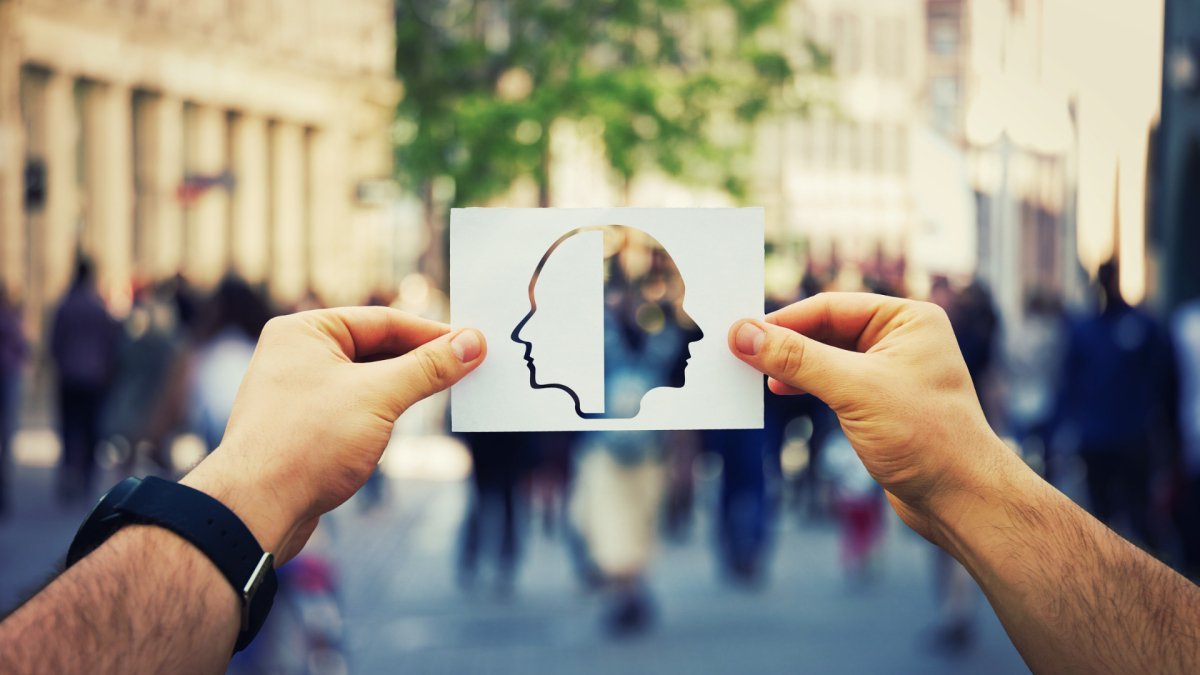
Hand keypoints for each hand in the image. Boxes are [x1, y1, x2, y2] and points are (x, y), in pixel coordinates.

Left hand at [182, 307, 485, 562]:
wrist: (254, 510)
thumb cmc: (307, 443)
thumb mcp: (379, 396)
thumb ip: (429, 367)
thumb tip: (472, 343)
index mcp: (304, 331)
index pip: (383, 321)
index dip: (432, 333)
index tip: (472, 343)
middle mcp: (296, 356)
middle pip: (375, 348)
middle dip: (421, 361)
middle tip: (468, 368)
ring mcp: (297, 393)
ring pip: (366, 381)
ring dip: (404, 388)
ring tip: (446, 394)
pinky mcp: (302, 428)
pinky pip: (354, 408)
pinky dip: (384, 412)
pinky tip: (405, 424)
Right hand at [728, 292, 1010, 544]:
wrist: (961, 498)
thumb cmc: (926, 437)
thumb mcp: (853, 389)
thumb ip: (796, 359)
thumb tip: (743, 334)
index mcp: (908, 319)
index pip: (830, 307)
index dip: (784, 320)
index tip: (741, 333)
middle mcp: (902, 339)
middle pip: (825, 329)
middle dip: (785, 343)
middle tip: (741, 354)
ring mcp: (891, 372)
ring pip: (826, 357)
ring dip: (792, 365)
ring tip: (757, 376)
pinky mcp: (881, 403)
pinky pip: (833, 382)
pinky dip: (806, 384)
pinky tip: (782, 391)